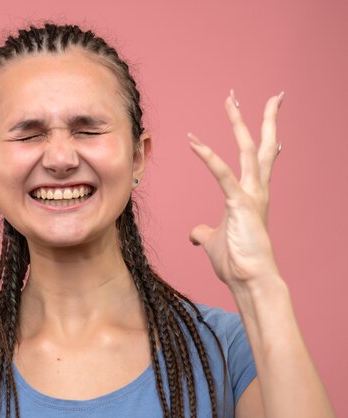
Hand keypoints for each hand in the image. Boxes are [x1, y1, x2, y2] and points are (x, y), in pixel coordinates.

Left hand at [187, 90, 283, 290]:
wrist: (249, 280)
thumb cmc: (236, 263)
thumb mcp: (214, 242)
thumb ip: (204, 233)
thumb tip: (195, 233)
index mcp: (253, 196)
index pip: (259, 160)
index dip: (264, 139)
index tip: (268, 121)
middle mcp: (257, 191)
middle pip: (259, 146)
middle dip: (259, 118)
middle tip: (264, 95)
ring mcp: (251, 195)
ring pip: (248, 150)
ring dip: (239, 122)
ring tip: (231, 99)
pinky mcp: (240, 203)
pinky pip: (222, 174)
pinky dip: (207, 157)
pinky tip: (194, 141)